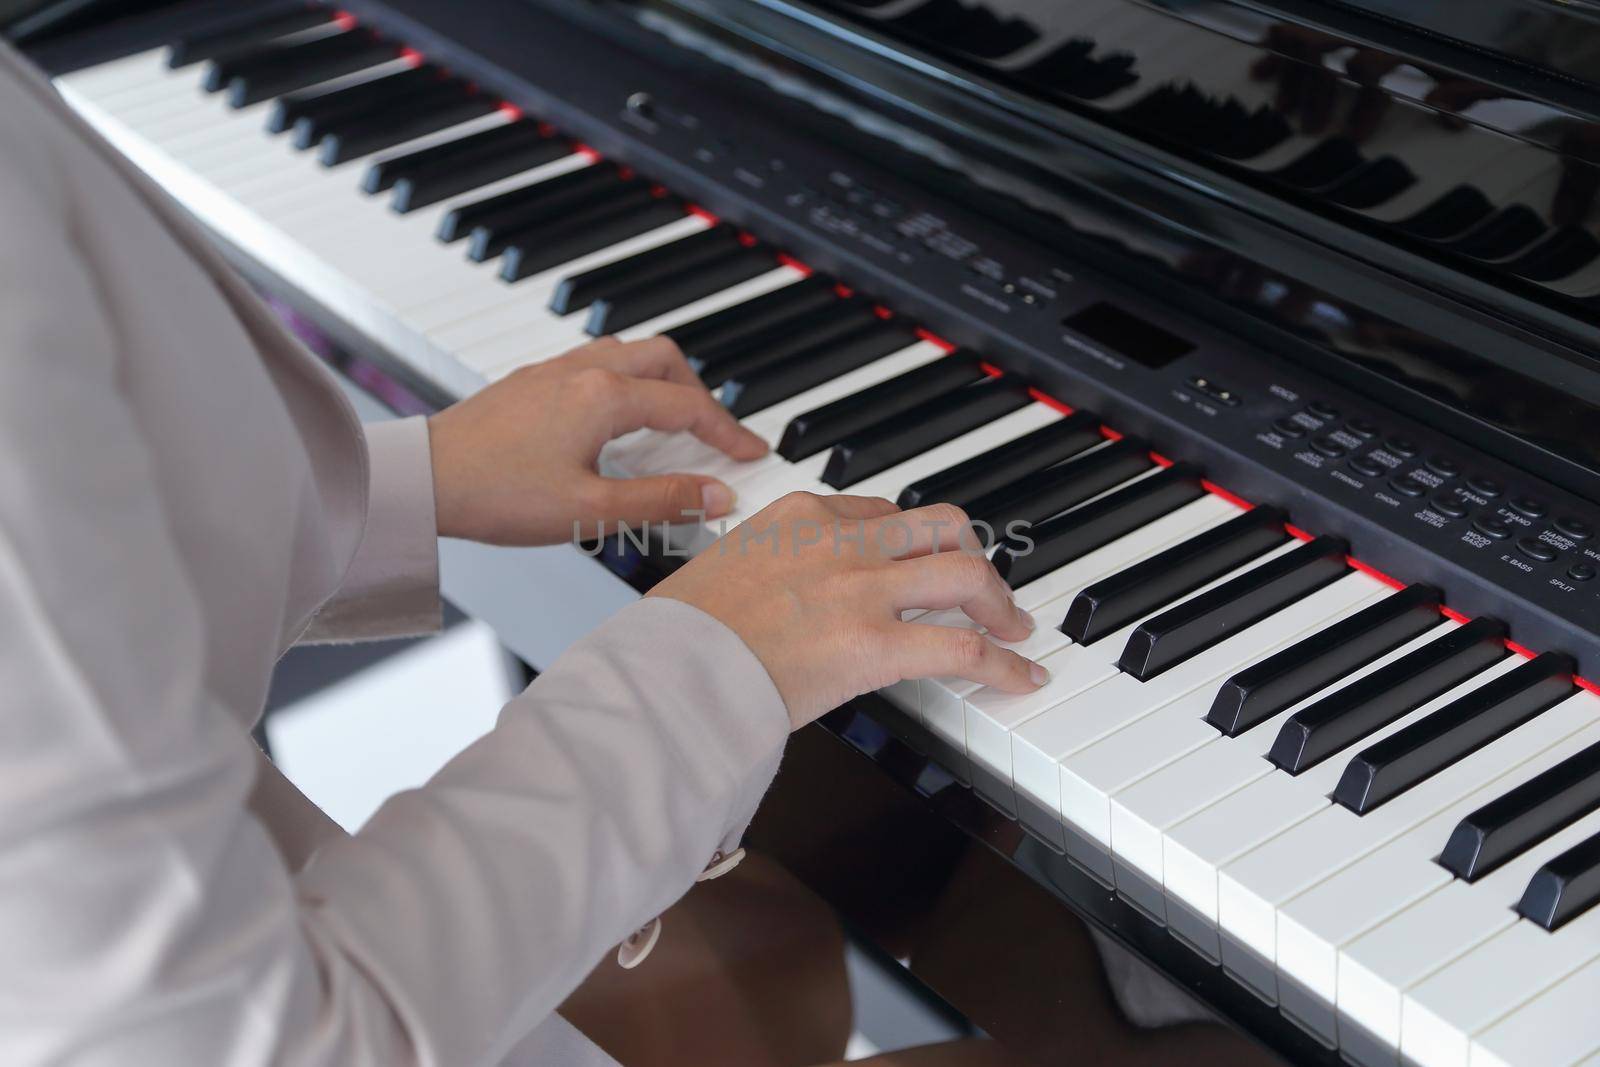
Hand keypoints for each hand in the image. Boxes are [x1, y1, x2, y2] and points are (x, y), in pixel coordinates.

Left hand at [426, 336, 766, 545]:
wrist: (421, 480)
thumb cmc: (495, 494)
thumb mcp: (590, 512)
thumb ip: (662, 501)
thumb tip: (718, 496)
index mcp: (604, 397)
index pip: (688, 406)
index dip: (728, 433)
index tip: (752, 453)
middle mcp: (581, 371)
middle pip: (664, 359)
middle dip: (699, 393)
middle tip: (714, 434)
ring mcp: (552, 371)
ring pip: (627, 354)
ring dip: (660, 382)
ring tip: (670, 423)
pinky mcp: (528, 383)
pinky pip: (594, 364)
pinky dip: (624, 384)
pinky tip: (614, 422)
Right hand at [648, 492, 1047, 729]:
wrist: (668, 671)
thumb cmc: (678, 635)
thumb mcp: (722, 571)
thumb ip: (765, 568)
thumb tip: (776, 598)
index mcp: (799, 515)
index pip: (882, 513)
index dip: (914, 543)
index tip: (923, 564)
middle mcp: (839, 539)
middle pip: (939, 527)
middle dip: (972, 559)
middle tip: (984, 592)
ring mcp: (862, 588)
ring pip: (964, 573)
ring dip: (998, 603)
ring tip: (1012, 630)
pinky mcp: (876, 644)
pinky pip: (963, 647)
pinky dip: (1003, 664)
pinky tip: (1019, 679)